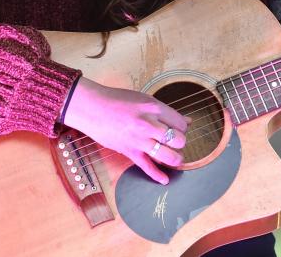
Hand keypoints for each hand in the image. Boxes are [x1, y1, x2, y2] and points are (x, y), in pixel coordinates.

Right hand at [62, 77, 189, 183]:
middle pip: (178, 140)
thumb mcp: (144, 99)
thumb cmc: (117, 100)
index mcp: (154, 108)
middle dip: (180, 143)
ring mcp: (139, 139)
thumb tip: (188, 120)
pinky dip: (157, 175)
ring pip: (167, 155)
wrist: (93, 107)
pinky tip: (165, 180)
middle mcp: (149, 124)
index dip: (183, 128)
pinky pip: (147, 166)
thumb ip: (165, 112)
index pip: (180, 123)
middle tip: (176, 143)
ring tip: (175, 159)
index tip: (178, 129)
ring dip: (175, 159)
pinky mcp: (129, 151)